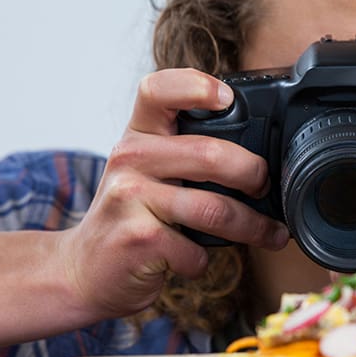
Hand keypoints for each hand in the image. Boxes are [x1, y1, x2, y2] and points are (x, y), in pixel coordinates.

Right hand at [58, 69, 288, 319]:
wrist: (83, 270)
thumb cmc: (132, 216)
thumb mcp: (148, 172)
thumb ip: (187, 154)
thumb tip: (260, 158)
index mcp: (138, 135)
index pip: (158, 90)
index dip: (196, 86)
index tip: (227, 98)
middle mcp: (130, 159)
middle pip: (210, 154)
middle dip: (253, 174)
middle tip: (265, 187)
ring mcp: (131, 198)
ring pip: (214, 209)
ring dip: (253, 226)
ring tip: (272, 234)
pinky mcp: (139, 239)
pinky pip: (197, 250)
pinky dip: (206, 260)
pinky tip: (196, 260)